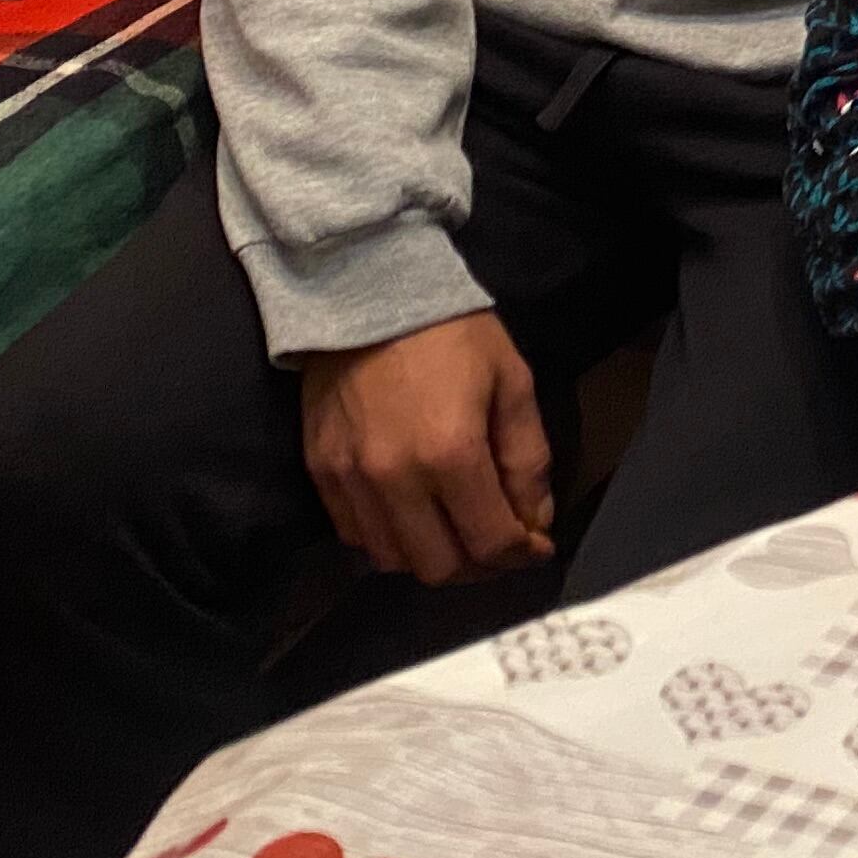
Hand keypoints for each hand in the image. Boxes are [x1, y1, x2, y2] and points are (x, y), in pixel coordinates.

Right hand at [297, 311, 552, 586]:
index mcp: (451, 454)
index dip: (522, 554)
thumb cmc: (454, 333)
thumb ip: (528, 460)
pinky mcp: (320, 471)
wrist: (369, 290)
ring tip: (455, 531)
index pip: (490, 541)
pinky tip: (411, 514)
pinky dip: (388, 539)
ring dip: (431, 556)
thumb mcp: (513, 383)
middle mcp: (394, 478)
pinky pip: (354, 535)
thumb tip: (534, 522)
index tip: (536, 546)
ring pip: (393, 561)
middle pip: (439, 567)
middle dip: (480, 565)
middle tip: (498, 542)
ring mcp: (349, 479)